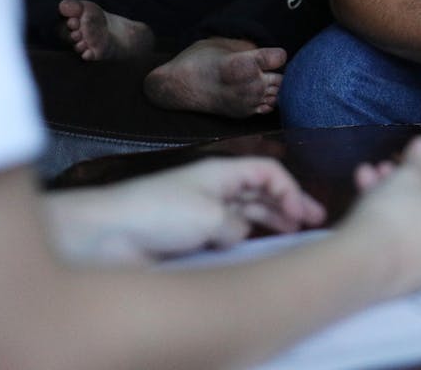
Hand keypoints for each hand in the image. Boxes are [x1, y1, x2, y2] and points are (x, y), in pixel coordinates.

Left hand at [44, 156, 326, 264]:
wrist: (107, 236)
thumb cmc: (158, 214)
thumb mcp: (210, 216)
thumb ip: (237, 224)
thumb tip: (239, 232)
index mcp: (221, 172)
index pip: (268, 172)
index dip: (291, 189)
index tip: (306, 213)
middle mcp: (215, 189)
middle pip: (261, 192)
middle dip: (288, 204)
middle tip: (314, 223)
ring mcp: (203, 212)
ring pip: (247, 213)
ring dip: (271, 221)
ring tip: (293, 235)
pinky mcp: (190, 237)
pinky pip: (228, 234)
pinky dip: (246, 238)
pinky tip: (256, 248)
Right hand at [343, 136, 420, 299]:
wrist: (363, 264)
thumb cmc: (398, 213)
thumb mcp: (408, 176)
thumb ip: (420, 159)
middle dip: (414, 183)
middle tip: (394, 166)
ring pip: (420, 224)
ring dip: (396, 197)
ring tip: (371, 175)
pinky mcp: (412, 281)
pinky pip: (408, 243)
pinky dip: (392, 222)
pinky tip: (362, 197)